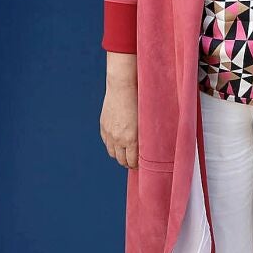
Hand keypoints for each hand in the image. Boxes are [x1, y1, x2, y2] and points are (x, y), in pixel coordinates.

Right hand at [100, 53, 138, 168]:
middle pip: (121, 160)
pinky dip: (112, 145)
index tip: (141, 164)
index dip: (137, 165)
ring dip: (119, 155)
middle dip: (128, 163)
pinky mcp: (103, 126)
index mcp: (131, 139)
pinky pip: (107, 143)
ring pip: (112, 153)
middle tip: (134, 161)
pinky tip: (118, 143)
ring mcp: (109, 133)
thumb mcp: (146, 121)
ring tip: (126, 153)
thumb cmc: (140, 101)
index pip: (132, 162)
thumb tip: (148, 148)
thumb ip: (145, 136)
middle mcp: (118, 138)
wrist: (122, 87)